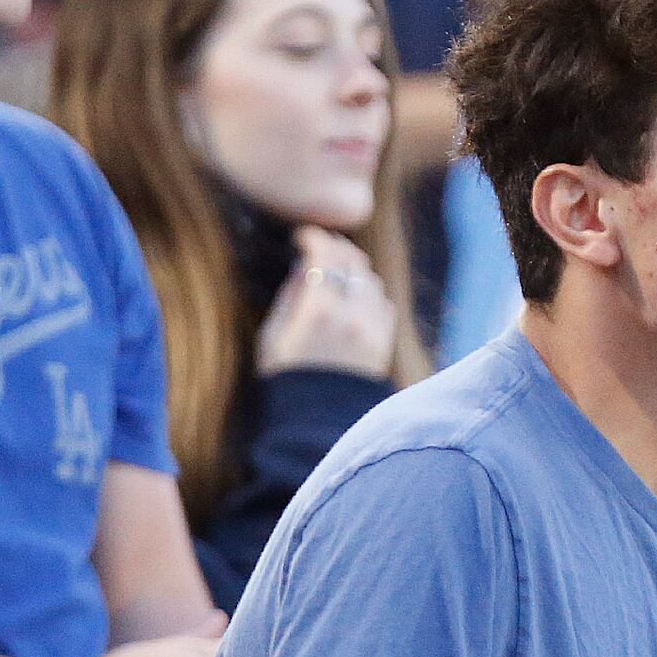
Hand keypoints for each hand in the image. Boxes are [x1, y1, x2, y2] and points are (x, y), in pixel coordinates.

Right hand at [257, 228, 397, 378]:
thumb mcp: (272, 335)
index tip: (303, 236)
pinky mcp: (384, 342)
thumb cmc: (285, 377)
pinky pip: (383, 302)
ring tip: (336, 271)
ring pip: (370, 279)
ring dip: (353, 268)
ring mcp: (372, 329)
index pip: (325, 255)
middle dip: (336, 247)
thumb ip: (290, 296)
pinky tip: (353, 297)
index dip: (314, 238)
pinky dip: (368, 292)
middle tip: (321, 247)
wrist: (317, 420)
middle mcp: (350, 316)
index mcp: (317, 312)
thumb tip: (305, 267)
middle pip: (352, 261)